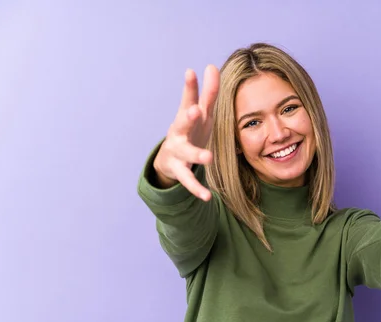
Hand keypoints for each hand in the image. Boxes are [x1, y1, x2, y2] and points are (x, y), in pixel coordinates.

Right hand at [153, 65, 219, 200]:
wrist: (168, 161)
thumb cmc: (189, 132)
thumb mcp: (200, 113)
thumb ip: (208, 92)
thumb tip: (212, 65)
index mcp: (187, 118)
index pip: (190, 99)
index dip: (191, 87)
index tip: (191, 71)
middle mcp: (179, 132)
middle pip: (182, 123)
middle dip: (188, 117)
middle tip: (195, 110)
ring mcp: (177, 152)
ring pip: (187, 153)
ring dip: (197, 154)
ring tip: (208, 158)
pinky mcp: (179, 170)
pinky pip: (189, 180)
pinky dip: (197, 189)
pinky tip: (208, 196)